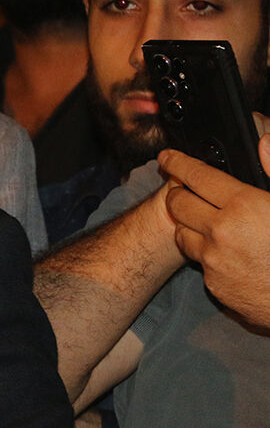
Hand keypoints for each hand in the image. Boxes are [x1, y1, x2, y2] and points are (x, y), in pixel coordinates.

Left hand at [161, 142, 269, 328]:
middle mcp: (222, 232)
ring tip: (208, 221)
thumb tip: (263, 143)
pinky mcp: (214, 284)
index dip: (178, 163)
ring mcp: (215, 260)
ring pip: (182, 233)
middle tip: (187, 190)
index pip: (197, 176)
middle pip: (178, 204)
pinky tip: (229, 251)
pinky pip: (200, 261)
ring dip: (189, 224)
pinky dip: (207, 252)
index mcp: (244, 206)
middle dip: (179, 193)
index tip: (167, 157)